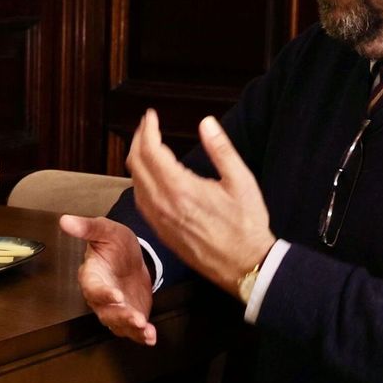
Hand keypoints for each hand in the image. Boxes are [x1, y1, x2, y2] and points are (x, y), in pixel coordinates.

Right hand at [60, 214, 157, 345]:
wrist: (131, 257)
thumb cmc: (114, 243)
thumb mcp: (105, 230)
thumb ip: (87, 227)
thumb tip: (64, 220)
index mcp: (92, 276)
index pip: (93, 288)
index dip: (103, 293)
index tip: (116, 296)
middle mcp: (100, 297)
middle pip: (105, 312)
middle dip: (121, 317)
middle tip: (135, 318)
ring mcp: (115, 309)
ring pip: (118, 324)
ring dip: (132, 329)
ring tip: (145, 330)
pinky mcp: (129, 315)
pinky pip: (132, 330)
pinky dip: (141, 336)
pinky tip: (151, 337)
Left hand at [126, 109, 274, 297]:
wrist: (245, 266)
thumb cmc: (246, 225)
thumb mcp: (241, 181)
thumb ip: (221, 149)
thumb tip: (207, 123)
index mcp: (181, 189)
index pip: (151, 151)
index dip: (148, 130)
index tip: (151, 116)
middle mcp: (164, 205)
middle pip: (136, 164)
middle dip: (138, 140)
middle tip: (147, 126)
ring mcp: (160, 220)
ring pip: (135, 183)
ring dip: (137, 160)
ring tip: (147, 145)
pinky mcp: (161, 232)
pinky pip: (141, 201)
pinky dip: (140, 181)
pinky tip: (150, 175)